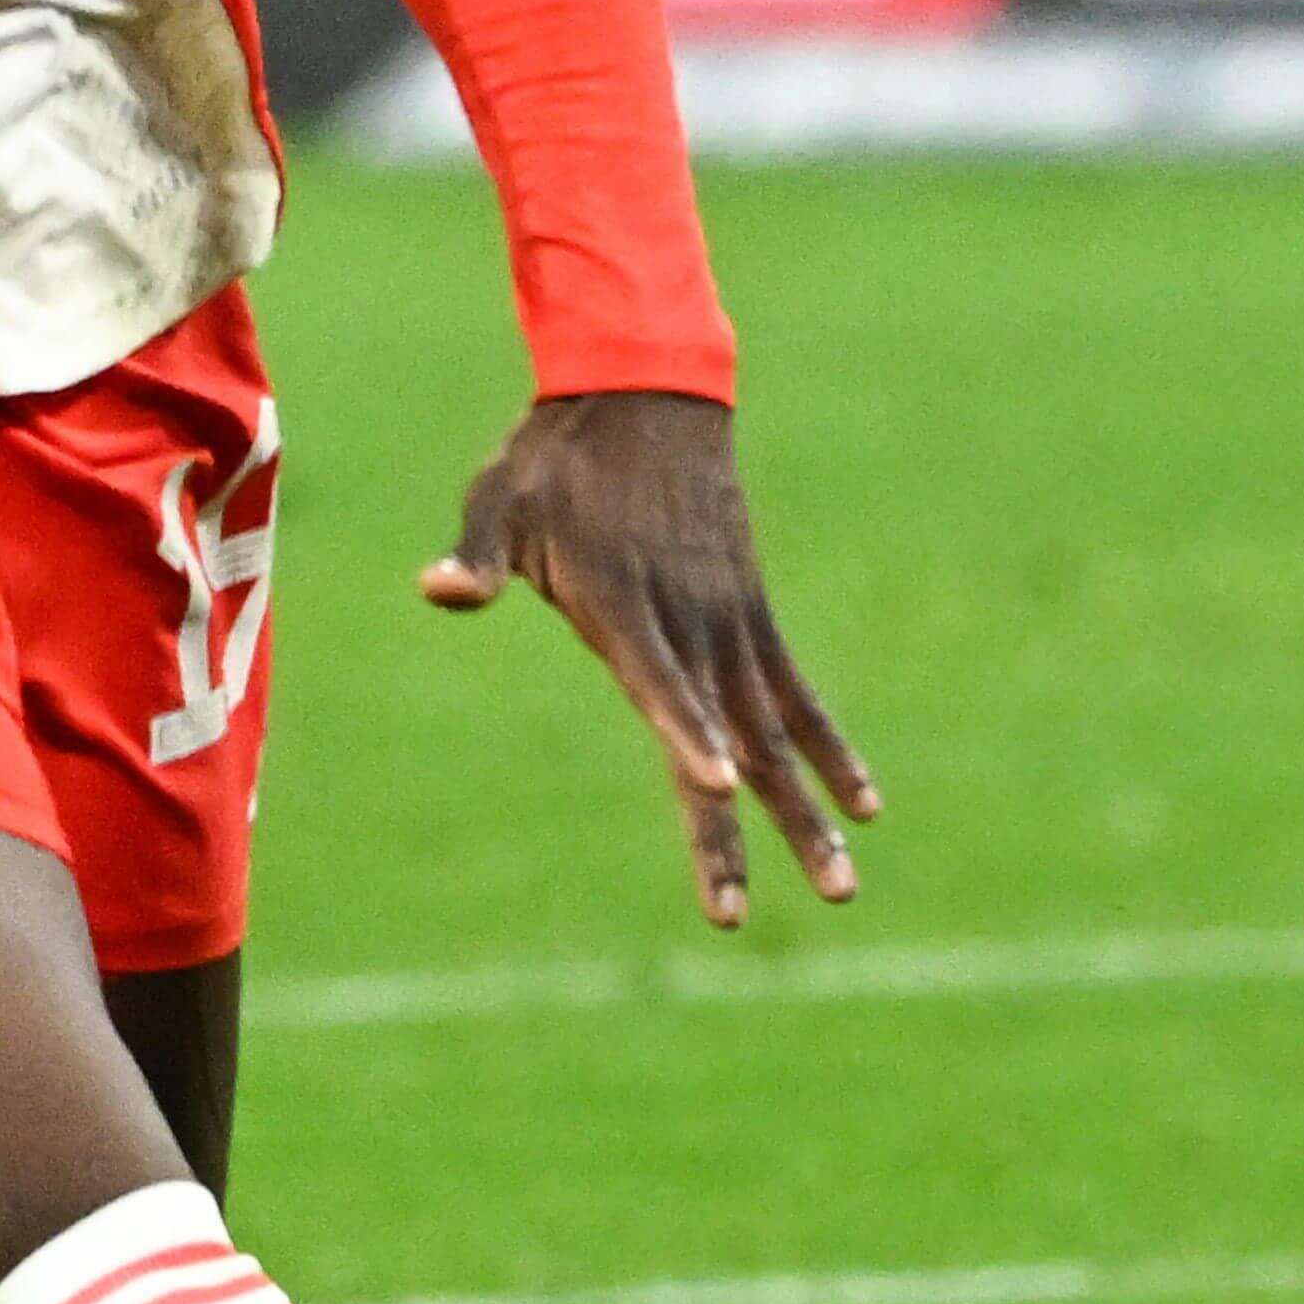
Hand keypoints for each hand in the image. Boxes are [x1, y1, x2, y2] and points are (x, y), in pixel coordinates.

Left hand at [426, 388, 878, 928]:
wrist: (644, 395)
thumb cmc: (553, 460)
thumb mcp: (498, 499)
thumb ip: (479, 555)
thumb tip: (439, 587)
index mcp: (621, 603)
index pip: (657, 680)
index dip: (685, 731)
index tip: (717, 783)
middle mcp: (688, 622)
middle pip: (719, 737)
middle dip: (734, 826)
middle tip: (735, 908)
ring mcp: (729, 622)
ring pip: (773, 734)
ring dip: (804, 812)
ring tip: (839, 888)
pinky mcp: (751, 616)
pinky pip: (798, 697)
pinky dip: (830, 749)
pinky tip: (864, 807)